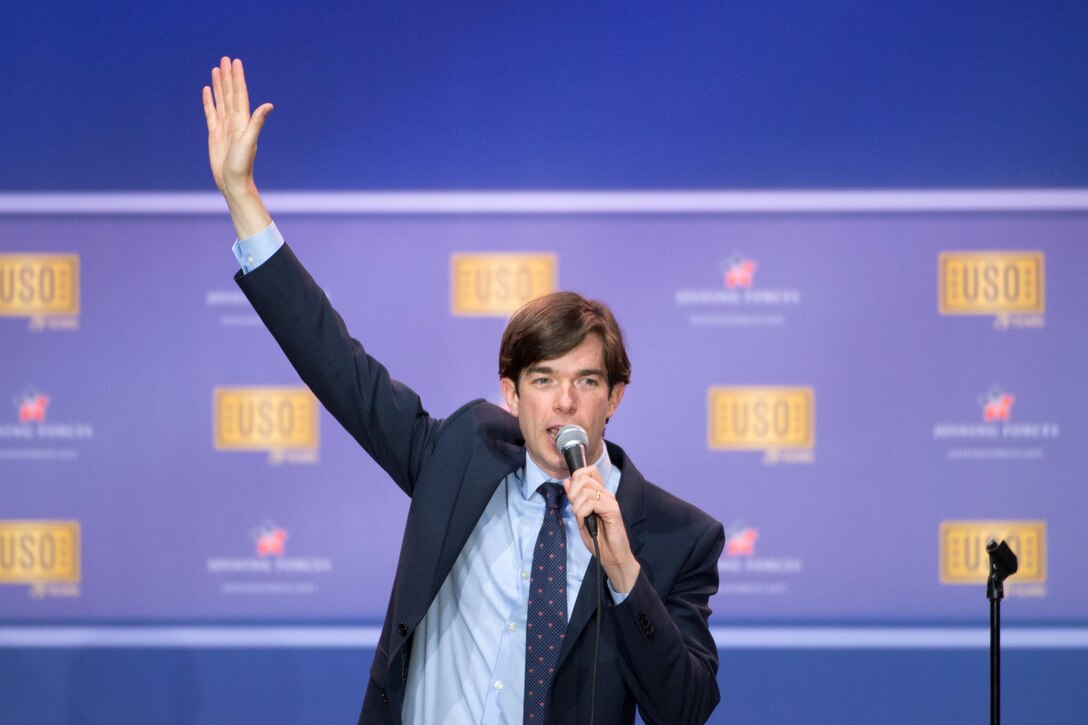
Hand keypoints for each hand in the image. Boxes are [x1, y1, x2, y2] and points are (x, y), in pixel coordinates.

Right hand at [202, 57, 273, 238]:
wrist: (232, 181)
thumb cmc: (242, 165)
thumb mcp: (249, 142)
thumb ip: (257, 122)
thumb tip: (269, 105)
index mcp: (243, 121)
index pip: (240, 94)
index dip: (237, 78)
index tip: (235, 62)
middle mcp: (234, 121)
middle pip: (230, 93)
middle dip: (228, 76)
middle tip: (225, 59)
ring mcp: (224, 126)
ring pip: (220, 100)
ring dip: (219, 85)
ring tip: (216, 70)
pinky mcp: (215, 133)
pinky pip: (211, 113)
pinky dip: (209, 101)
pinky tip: (207, 91)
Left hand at [564, 466, 640, 592]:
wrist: (612, 558)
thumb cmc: (598, 540)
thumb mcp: (580, 517)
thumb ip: (574, 500)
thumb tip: (566, 481)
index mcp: (599, 494)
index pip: (589, 470)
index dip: (576, 478)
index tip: (572, 496)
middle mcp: (606, 494)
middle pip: (584, 478)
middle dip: (572, 493)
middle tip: (575, 509)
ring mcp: (611, 501)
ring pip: (586, 491)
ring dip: (577, 506)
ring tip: (581, 519)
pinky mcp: (613, 511)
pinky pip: (592, 503)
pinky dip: (582, 513)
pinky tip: (585, 522)